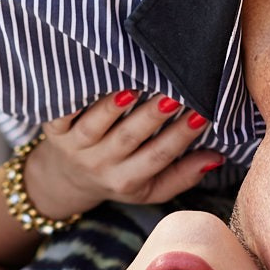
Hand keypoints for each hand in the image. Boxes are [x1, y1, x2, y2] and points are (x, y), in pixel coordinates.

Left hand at [21, 89, 220, 219]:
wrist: (64, 180)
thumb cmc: (118, 176)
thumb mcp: (150, 189)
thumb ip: (183, 175)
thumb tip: (217, 157)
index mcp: (128, 180)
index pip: (158, 156)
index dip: (180, 137)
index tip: (201, 114)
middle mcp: (100, 165)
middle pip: (128, 140)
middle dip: (151, 118)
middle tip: (173, 95)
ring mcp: (74, 147)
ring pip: (94, 127)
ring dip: (113, 108)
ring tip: (133, 88)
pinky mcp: (52, 130)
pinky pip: (59, 115)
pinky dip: (71, 100)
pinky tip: (88, 81)